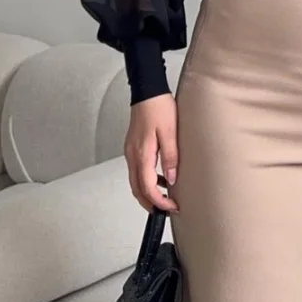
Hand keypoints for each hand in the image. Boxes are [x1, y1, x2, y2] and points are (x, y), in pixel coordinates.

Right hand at [125, 95, 179, 213]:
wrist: (147, 91)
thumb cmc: (158, 107)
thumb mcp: (170, 132)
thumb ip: (170, 157)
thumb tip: (171, 179)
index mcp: (142, 154)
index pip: (147, 188)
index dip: (159, 202)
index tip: (171, 207)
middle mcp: (132, 155)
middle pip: (137, 189)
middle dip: (150, 203)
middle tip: (166, 210)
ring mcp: (130, 151)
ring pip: (135, 181)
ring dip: (147, 193)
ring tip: (164, 197)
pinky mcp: (133, 147)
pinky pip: (137, 170)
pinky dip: (146, 180)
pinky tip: (160, 177)